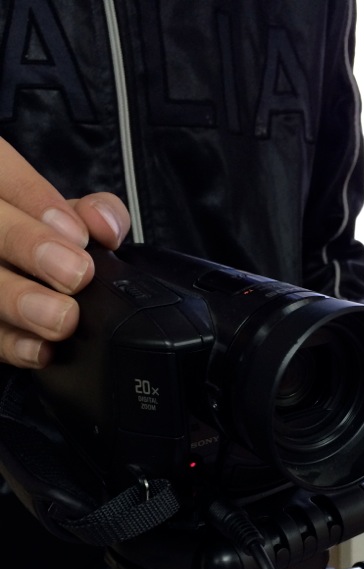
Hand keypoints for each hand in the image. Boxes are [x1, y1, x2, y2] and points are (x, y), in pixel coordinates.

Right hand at [0, 137, 130, 367]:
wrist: (22, 294)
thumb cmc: (46, 247)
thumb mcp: (69, 219)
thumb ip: (93, 214)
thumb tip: (106, 227)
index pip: (6, 175)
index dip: (39, 202)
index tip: (78, 234)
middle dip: (30, 246)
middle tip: (76, 274)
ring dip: (19, 300)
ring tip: (61, 320)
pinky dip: (12, 344)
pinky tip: (39, 351)